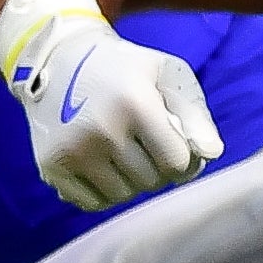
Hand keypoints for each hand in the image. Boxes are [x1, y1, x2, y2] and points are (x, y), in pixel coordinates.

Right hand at [0, 0, 220, 209]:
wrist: (58, 59)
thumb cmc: (124, 69)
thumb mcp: (165, 73)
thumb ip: (195, 113)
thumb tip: (211, 154)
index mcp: (134, 103)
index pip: (177, 163)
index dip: (183, 158)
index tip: (174, 144)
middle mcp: (101, 130)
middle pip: (151, 182)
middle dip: (156, 168)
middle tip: (145, 144)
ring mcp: (72, 151)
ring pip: (123, 196)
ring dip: (130, 180)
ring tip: (122, 152)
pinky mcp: (51, 166)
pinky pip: (92, 203)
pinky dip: (102, 191)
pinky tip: (100, 164)